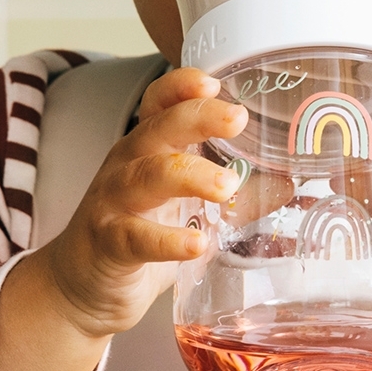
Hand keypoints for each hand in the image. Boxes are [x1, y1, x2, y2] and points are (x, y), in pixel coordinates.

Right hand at [0, 67, 244, 370]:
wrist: (82, 290)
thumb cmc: (138, 239)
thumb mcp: (187, 210)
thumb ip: (235, 197)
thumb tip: (289, 183)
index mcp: (147, 151)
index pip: (159, 104)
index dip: (181, 86)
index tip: (214, 81)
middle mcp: (127, 167)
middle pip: (157, 129)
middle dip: (196, 117)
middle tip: (238, 118)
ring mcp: (113, 204)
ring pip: (147, 176)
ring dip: (188, 175)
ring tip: (226, 186)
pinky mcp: (109, 245)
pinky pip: (136, 238)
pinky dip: (168, 241)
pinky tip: (198, 245)